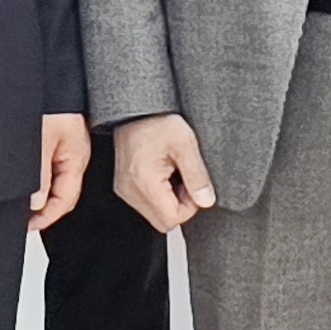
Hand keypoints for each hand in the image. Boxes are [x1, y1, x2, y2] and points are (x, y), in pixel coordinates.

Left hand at [27, 113, 90, 232]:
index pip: (66, 199)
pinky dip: (36, 175)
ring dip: (38, 191)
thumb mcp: (40, 142)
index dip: (48, 216)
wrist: (48, 72)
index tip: (29, 225)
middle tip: (23, 218)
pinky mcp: (56, 135)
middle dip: (44, 208)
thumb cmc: (48, 101)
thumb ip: (39, 175)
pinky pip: (48, 163)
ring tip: (20, 202)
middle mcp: (74, 153)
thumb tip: (36, 204)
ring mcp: (66, 144)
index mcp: (77, 157)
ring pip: (53, 178)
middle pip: (62, 191)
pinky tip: (23, 177)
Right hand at [113, 113, 215, 232]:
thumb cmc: (156, 120)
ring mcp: (124, 190)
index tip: (191, 182)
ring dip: (169, 199)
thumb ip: (197, 175)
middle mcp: (130, 191)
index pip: (173, 219)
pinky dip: (159, 194)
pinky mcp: (124, 186)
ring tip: (172, 171)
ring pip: (155, 214)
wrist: (134, 108)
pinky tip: (162, 172)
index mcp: (144, 182)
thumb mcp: (185, 142)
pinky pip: (146, 203)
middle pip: (163, 221)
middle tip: (183, 177)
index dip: (190, 205)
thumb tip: (206, 201)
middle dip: (180, 205)